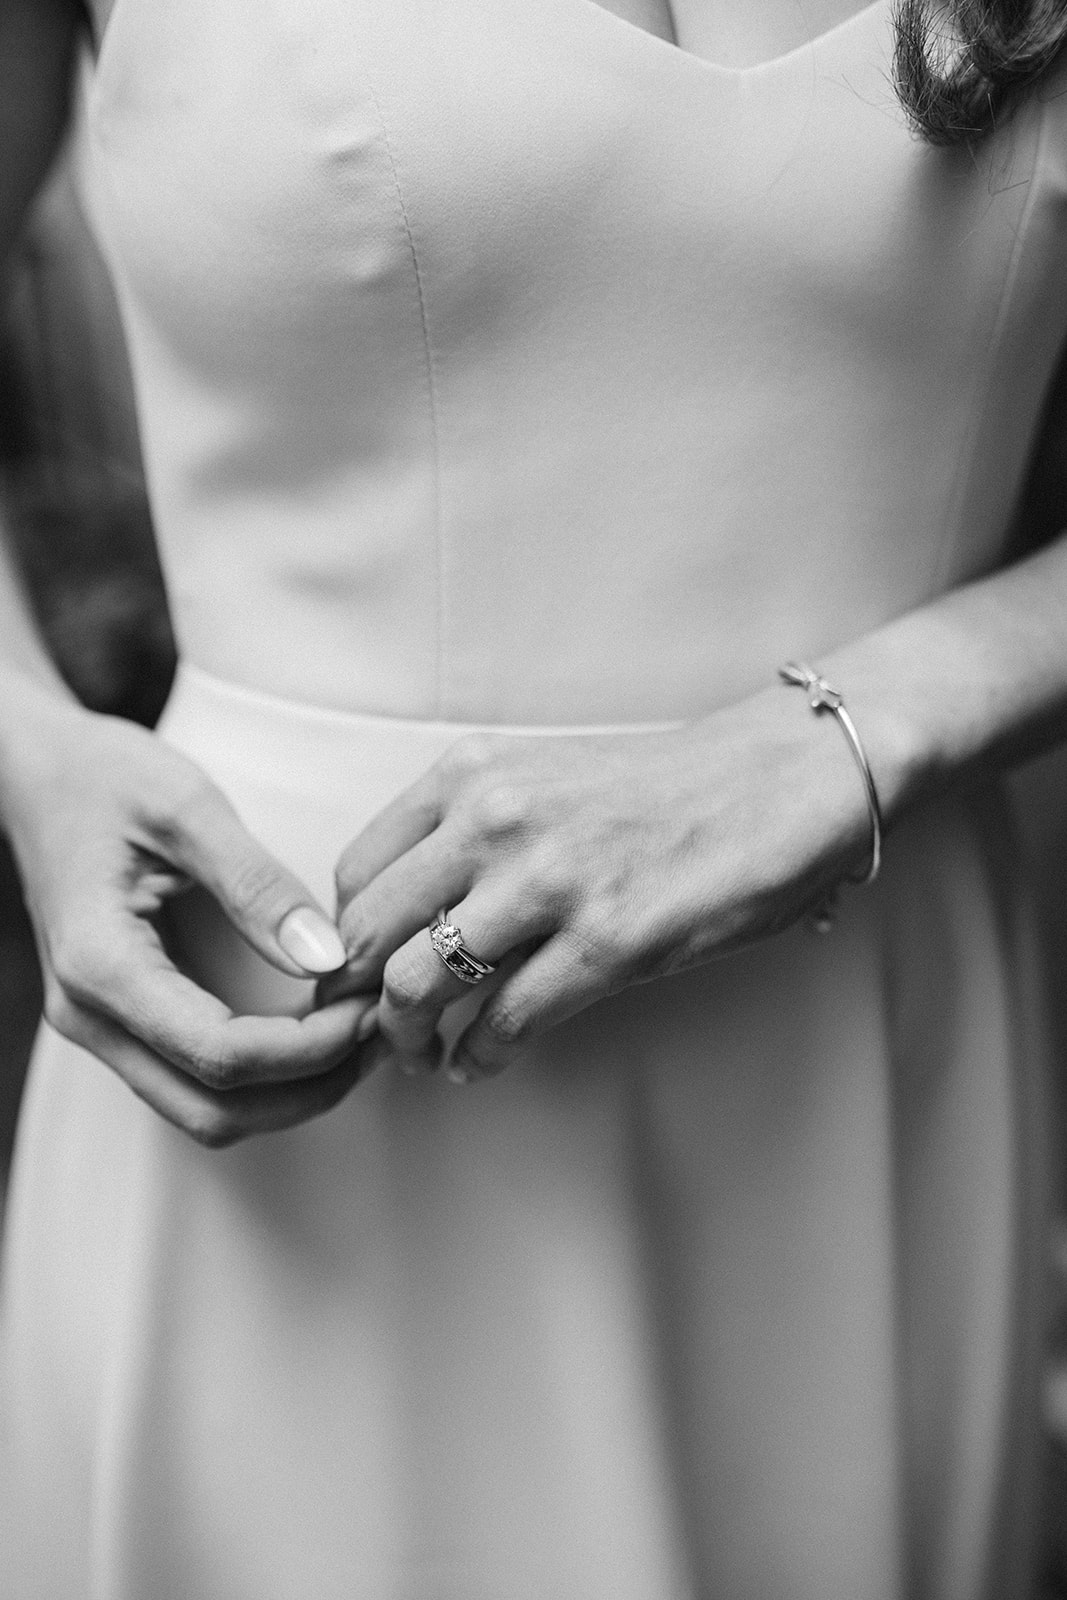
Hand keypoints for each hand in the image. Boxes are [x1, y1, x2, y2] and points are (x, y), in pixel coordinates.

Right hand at [0, 690, 375, 1144]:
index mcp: (101, 965)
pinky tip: (319, 1027)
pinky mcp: (123, 1021)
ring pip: (206, 1112)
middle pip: (215, 1111)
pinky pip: (197, 1081)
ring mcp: (100, 1028)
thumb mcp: (186, 806)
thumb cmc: (104, 776)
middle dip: (311, 1086)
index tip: (372, 1005)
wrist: (33, 773)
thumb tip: (330, 958)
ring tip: (363, 1031)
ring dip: (293, 1091)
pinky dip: (267, 1075)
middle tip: (382, 1027)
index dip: (310, 1048)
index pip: (221, 1055)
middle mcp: (90, 1017)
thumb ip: (257, 884)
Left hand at [325, 685, 875, 1080]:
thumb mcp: (543, 776)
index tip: (357, 978)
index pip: (357, 873)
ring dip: (410, 1040)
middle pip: (369, 934)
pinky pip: (506, 1022)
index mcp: (473, 774)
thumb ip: (471, 832)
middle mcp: (496, 821)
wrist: (779, 778)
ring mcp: (551, 882)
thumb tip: (409, 918)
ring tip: (426, 1056)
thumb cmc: (664, 787)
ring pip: (419, 984)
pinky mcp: (610, 941)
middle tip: (376, 1033)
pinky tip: (483, 1062)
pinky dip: (481, 1058)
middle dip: (360, 1001)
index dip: (343, 942)